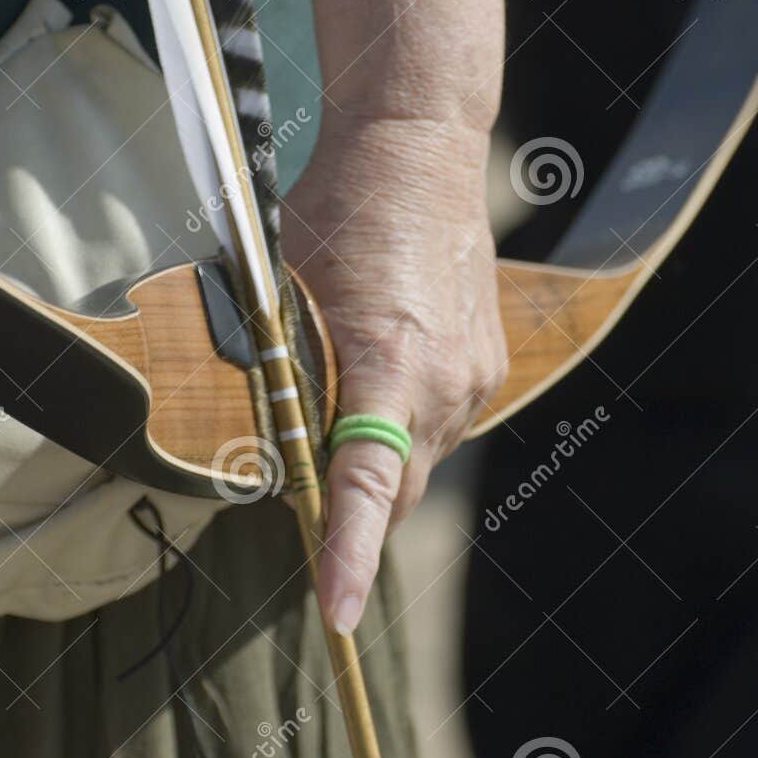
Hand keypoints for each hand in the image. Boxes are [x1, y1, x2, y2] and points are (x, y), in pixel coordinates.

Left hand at [283, 114, 506, 635]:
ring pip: (417, 461)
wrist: (419, 146)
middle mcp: (444, 384)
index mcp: (388, 365)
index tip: (336, 611)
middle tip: (301, 493)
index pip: (366, 488)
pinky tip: (380, 367)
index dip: (347, 554)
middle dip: (350, 511)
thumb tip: (271, 450)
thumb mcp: (284, 293)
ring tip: (340, 393)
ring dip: (376, 458)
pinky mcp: (486, 364)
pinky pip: (440, 424)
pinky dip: (403, 422)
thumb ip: (286, 380)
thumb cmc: (337, 210)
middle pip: (393, 493)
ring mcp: (474, 377)